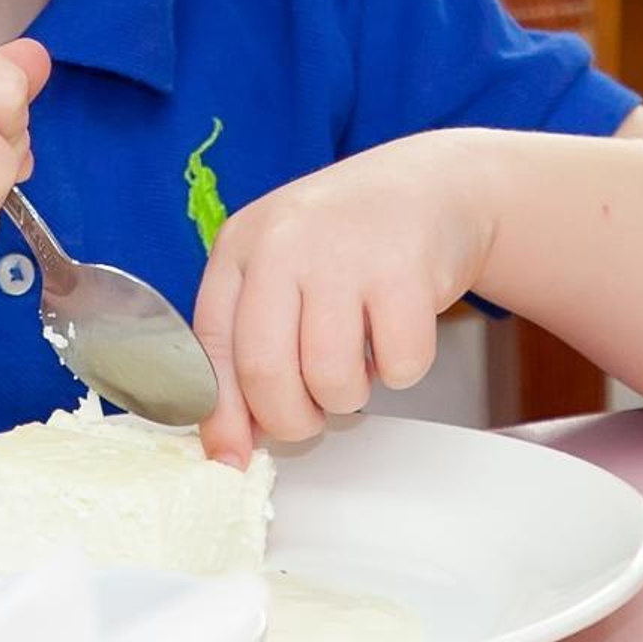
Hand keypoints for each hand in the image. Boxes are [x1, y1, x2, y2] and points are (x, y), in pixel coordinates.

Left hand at [194, 131, 497, 460]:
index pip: (210, 347)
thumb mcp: (283, 269)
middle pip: (264, 372)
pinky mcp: (406, 267)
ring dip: (348, 397)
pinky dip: (403, 369)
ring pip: (331, 379)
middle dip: (291, 419)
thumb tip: (229, 446)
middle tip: (312, 415)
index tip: (233, 458)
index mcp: (241, 245)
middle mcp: (284, 241)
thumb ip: (250, 342)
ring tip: (359, 363)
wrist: (433, 182)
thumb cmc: (349, 239)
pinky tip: (398, 332)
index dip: (220, 416)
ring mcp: (345, 251)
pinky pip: (399, 365)